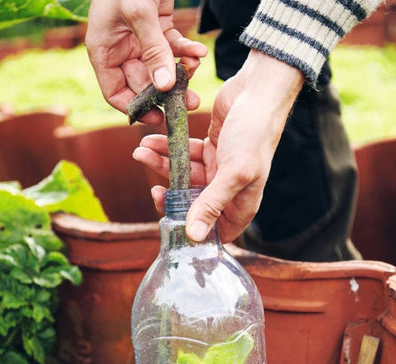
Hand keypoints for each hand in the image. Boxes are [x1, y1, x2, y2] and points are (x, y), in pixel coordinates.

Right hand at [85, 0, 207, 121]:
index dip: (135, 108)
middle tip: (189, 102)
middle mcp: (120, 48)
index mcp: (103, 49)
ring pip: (160, 69)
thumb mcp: (138, 13)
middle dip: (166, 93)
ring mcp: (139, 39)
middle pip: (142, 83)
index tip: (158, 117)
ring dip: (180, 74)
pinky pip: (172, 48)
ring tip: (197, 74)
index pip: (115, 92)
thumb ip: (153, 51)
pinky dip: (186, 51)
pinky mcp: (158, 27)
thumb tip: (164, 88)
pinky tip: (199, 51)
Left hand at [134, 51, 303, 242]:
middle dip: (171, 196)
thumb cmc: (254, 133)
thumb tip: (194, 236)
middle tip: (153, 190)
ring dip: (163, 166)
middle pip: (194, 204)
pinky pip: (185, 156)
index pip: (215, 232)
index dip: (192, 231)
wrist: (260, 89)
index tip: (170, 222)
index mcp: (241, 204)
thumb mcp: (234, 172)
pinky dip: (168, 149)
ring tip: (141, 152)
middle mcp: (230, 191)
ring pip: (185, 177)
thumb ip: (211, 204)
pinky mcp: (210, 149)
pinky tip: (151, 142)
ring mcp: (219, 170)